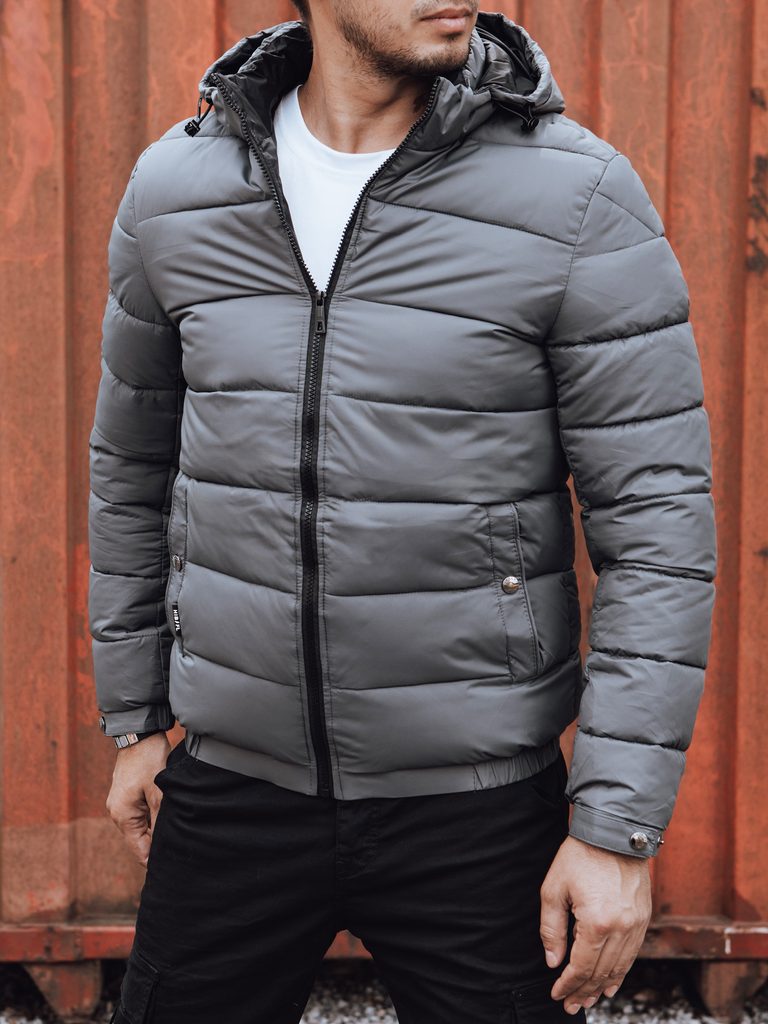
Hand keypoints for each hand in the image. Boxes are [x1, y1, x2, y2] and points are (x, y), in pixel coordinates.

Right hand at [105, 733, 170, 866]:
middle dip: (158, 844)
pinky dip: (153, 817)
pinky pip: (140, 815)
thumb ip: (160, 821)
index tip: (173, 864)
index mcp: (123, 816)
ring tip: (178, 830)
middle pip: (140, 840)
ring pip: (141, 827)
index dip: (156, 860)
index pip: (139, 850)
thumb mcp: (159, 792)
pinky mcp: (127, 795)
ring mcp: (121, 803)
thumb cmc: (149, 760)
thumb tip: (164, 845)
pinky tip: (167, 814)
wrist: (139, 733)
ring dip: (156, 829)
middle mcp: (117, 813)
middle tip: (181, 847)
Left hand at [540, 835, 652, 1013]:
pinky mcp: (644, 918)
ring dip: (603, 987)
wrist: (613, 831)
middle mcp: (621, 928)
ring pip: (619, 968)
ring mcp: (636, 924)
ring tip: (588, 999)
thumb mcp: (554, 888)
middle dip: (583, 991)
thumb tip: (553, 962)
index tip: (557, 994)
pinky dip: (621, 972)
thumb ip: (551, 929)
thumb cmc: (580, 856)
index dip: (567, 984)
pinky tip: (612, 984)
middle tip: (571, 1006)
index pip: (581, 966)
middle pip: (601, 972)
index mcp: (597, 922)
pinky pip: (633, 954)